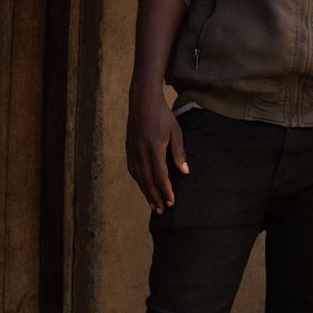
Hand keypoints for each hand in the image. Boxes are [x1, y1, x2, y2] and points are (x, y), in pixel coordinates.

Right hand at [126, 89, 188, 213]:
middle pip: (147, 180)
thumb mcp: (176, 131)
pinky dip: (139, 182)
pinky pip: (133, 170)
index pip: (160, 175)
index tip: (171, 201)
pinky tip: (144, 188)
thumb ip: (179, 152)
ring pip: (139, 177)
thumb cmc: (162, 116)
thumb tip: (185, 171)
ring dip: (146, 192)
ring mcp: (132, 151)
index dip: (166, 190)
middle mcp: (140, 152)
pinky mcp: (128, 149)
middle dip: (155, 197)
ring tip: (154, 205)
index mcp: (154, 147)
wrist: (142, 102)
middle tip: (162, 210)